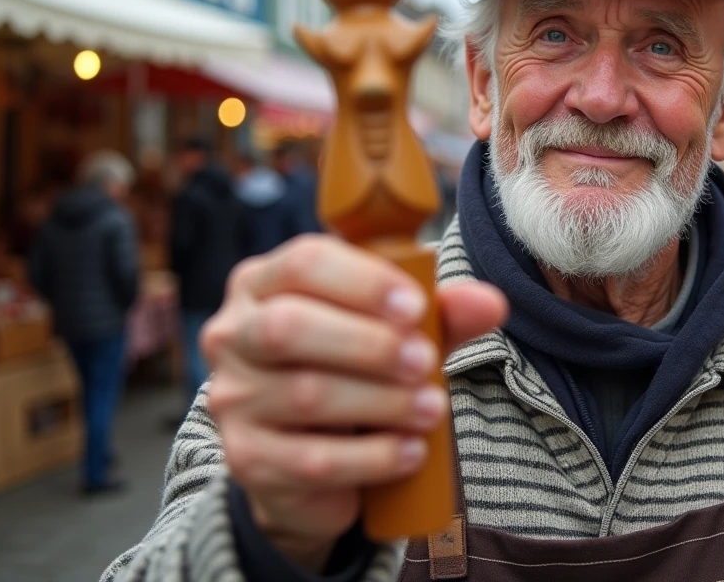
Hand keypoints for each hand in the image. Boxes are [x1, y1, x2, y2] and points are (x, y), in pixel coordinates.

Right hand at [200, 235, 506, 571]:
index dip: (364, 282)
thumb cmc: (354, 368)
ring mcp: (233, 399)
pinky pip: (313, 460)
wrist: (312, 461)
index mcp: (265, 283)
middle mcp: (233, 334)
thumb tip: (489, 302)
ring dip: (383, 401)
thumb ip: (440, 313)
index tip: (417, 307)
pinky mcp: (248, 460)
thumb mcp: (398, 332)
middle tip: (425, 360)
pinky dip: (373, 456)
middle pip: (289, 328)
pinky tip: (411, 451)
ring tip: (431, 407)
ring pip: (306, 395)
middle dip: (369, 344)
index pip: (303, 263)